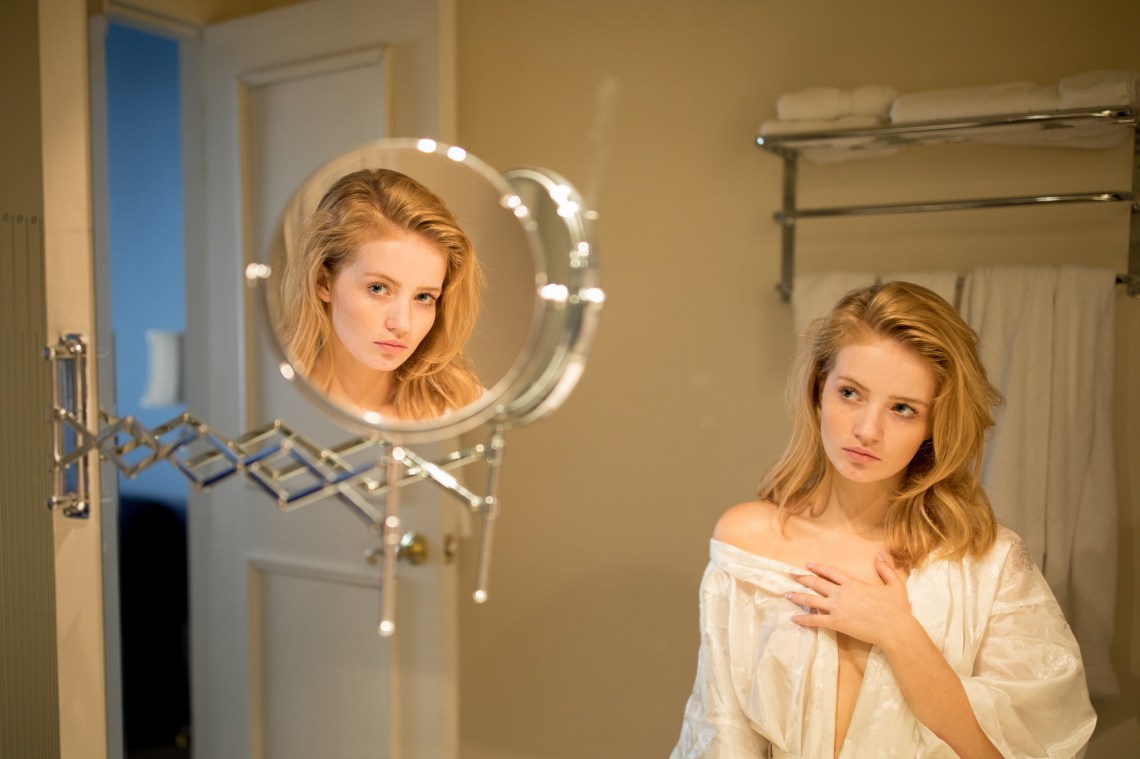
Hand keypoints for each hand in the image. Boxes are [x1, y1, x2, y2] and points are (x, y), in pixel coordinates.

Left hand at [785, 553, 914, 649]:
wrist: (895, 630)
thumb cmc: (896, 608)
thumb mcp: (894, 584)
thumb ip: (885, 568)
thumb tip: (878, 554)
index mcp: (853, 583)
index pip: (831, 572)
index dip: (818, 568)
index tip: (808, 565)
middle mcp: (842, 593)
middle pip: (817, 583)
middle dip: (802, 579)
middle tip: (790, 576)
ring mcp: (838, 608)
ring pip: (812, 600)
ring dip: (798, 596)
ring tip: (786, 594)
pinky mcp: (837, 623)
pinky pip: (816, 620)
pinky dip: (804, 619)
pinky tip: (794, 618)